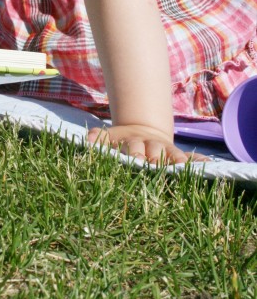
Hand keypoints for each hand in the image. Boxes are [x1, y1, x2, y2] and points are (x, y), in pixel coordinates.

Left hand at [86, 124, 209, 164]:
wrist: (140, 131)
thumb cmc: (120, 142)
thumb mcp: (108, 138)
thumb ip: (98, 139)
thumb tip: (89, 139)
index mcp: (133, 143)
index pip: (134, 148)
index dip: (134, 154)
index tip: (135, 161)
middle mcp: (150, 146)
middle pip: (153, 151)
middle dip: (154, 158)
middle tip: (155, 167)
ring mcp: (165, 150)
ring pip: (172, 154)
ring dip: (177, 160)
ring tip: (183, 166)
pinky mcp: (177, 155)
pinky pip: (190, 157)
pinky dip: (199, 160)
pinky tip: (209, 164)